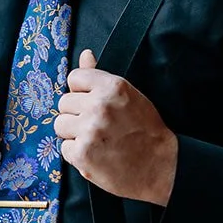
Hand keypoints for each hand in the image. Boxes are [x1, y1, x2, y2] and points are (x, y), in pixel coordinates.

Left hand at [55, 49, 178, 205]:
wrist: (161, 167)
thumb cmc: (145, 130)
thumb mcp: (129, 96)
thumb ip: (101, 76)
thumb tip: (86, 54)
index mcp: (112, 87)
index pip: (75, 77)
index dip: (82, 92)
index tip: (92, 103)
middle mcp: (99, 106)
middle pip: (64, 102)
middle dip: (77, 114)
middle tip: (98, 126)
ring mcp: (90, 130)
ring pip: (60, 124)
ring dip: (73, 134)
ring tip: (96, 140)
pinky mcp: (82, 154)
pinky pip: (64, 148)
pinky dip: (77, 153)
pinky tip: (96, 155)